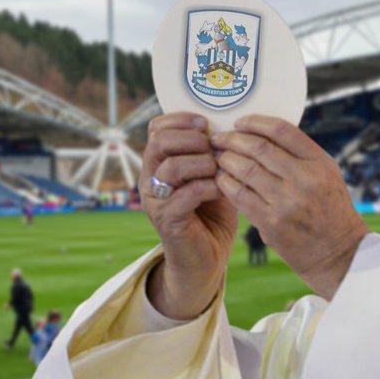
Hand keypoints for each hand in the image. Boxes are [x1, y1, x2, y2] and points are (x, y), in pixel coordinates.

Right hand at [140, 112, 236, 319]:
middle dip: (191, 139)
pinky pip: (187, 194)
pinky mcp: (167, 220)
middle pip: (159, 142)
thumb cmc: (211, 214)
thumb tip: (229, 126)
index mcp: (158, 163)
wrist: (205, 259)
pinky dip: (210, 187)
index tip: (205, 123)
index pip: (156, 128)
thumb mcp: (211, 176)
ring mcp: (156, 200)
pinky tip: (224, 189)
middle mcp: (150, 178)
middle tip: (213, 147)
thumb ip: (211, 153)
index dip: (180, 119)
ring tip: (219, 170)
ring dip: (202, 163)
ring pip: (172, 167)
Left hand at [211, 115, 368, 299]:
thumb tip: (261, 134)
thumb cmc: (330, 211)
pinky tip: (221, 178)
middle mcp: (304, 179)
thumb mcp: (327, 175)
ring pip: (245, 169)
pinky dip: (226, 183)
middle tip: (219, 138)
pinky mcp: (271, 223)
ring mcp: (287, 202)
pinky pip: (239, 195)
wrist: (339, 254)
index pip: (282, 130)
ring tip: (218, 157)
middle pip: (258, 147)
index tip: (240, 123)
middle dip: (233, 139)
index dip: (255, 122)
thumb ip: (300, 155)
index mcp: (319, 163)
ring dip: (225, 160)